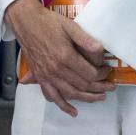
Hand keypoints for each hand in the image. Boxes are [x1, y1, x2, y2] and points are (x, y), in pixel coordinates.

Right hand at [5, 0, 112, 116]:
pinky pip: (52, 96)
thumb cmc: (48, 23)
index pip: (90, 74)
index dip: (102, 74)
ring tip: (100, 97)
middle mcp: (56, 70)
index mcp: (65, 56)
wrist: (25, 22)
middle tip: (110, 86)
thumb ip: (85, 39)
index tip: (108, 70)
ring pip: (71, 94)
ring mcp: (47, 76)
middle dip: (100, 87)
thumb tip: (101, 51)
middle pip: (83, 85)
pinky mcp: (40, 78)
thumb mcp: (69, 26)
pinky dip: (63, 106)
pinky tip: (73, 112)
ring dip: (87, 98)